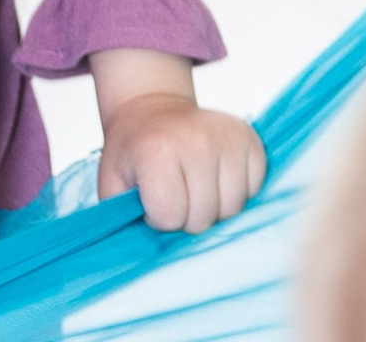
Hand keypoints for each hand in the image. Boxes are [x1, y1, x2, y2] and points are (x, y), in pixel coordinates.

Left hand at [88, 48, 264, 233]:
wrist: (153, 108)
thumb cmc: (133, 152)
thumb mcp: (111, 183)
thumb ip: (119, 218)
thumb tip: (133, 256)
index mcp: (157, 150)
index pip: (169, 216)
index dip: (157, 217)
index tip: (150, 198)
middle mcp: (196, 140)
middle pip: (203, 217)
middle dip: (187, 217)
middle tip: (174, 194)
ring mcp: (227, 137)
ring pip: (233, 208)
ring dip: (214, 208)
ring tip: (195, 187)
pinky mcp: (249, 139)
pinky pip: (254, 189)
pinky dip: (236, 192)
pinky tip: (216, 177)